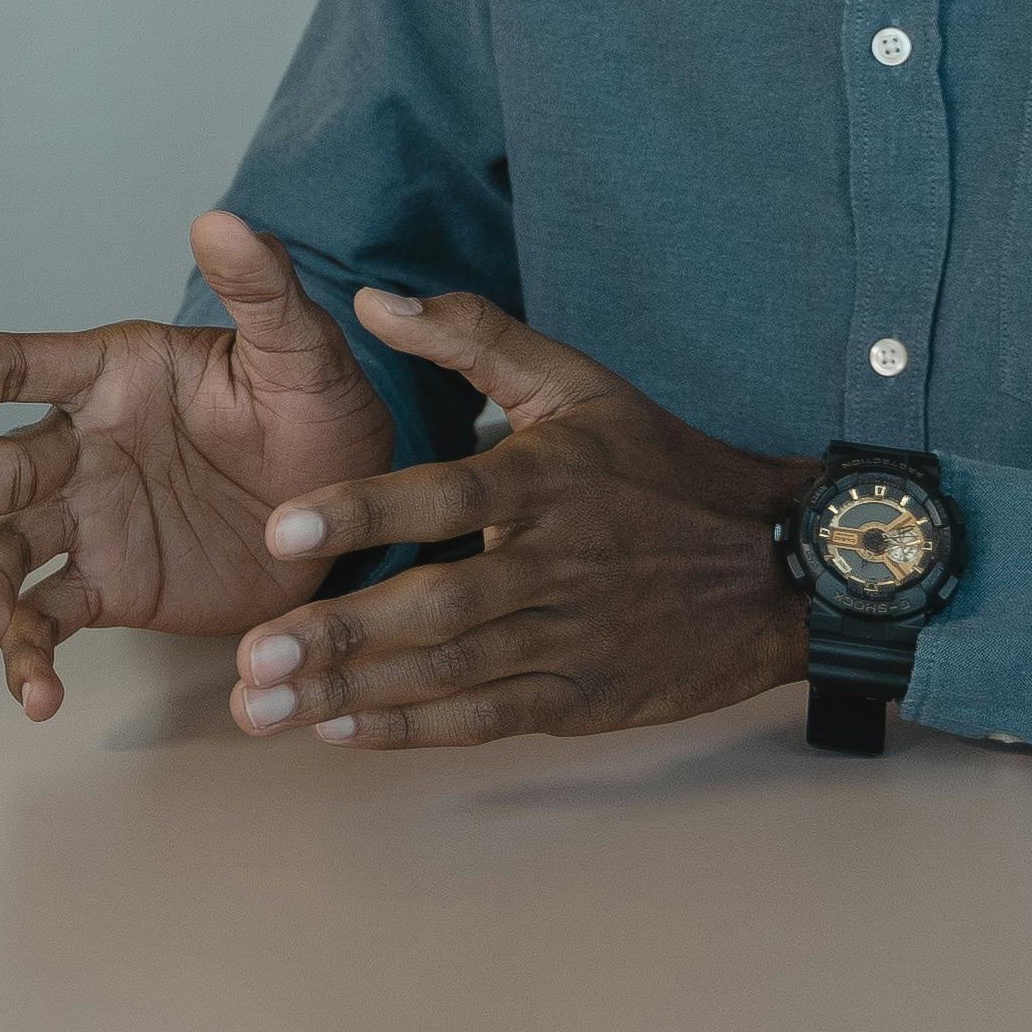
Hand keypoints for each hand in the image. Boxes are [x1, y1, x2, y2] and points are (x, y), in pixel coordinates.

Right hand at [0, 212, 399, 722]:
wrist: (351, 514)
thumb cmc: (320, 413)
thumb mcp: (302, 350)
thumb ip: (261, 289)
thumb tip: (220, 218)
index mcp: (111, 375)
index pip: (15, 366)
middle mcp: (80, 444)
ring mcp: (88, 519)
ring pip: (3, 550)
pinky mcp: (109, 586)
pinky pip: (50, 620)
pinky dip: (31, 657)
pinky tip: (37, 696)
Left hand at [222, 286, 818, 748]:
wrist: (780, 569)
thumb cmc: (664, 467)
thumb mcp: (578, 384)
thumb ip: (472, 336)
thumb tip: (375, 299)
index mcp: (544, 482)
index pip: (440, 496)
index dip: (360, 511)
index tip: (278, 526)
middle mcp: (552, 566)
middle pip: (432, 606)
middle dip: (336, 634)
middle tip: (251, 656)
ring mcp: (566, 641)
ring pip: (446, 674)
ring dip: (352, 693)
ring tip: (266, 707)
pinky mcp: (577, 700)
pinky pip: (483, 720)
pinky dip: (412, 730)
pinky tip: (341, 732)